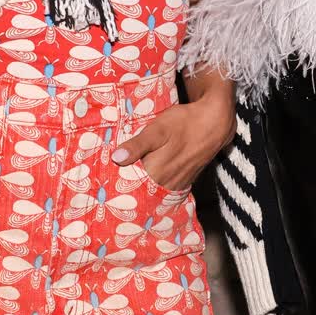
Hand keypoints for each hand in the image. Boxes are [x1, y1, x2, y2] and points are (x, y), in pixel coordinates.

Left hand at [112, 89, 235, 192]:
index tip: (101, 181)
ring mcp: (176, 184)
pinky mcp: (183, 181)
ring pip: (152, 191)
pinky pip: (163, 188)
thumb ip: (137, 145)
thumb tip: (115, 158)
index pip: (128, 186)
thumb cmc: (184, 123)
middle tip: (107, 181)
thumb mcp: (157, 129)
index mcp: (156, 173)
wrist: (214, 123)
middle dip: (125, 187)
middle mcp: (166, 184)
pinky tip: (145, 178)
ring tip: (122, 180)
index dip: (114, 184)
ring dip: (139, 187)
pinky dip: (153, 186)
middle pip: (140, 191)